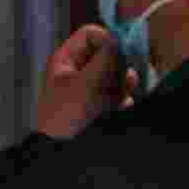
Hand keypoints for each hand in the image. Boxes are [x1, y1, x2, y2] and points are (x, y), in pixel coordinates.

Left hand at [36, 24, 138, 139]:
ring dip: (123, 81)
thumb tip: (118, 38)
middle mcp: (77, 71)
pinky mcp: (99, 106)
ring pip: (114, 74)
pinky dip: (123, 97)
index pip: (90, 35)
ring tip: (125, 91)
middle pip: (105, 54)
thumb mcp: (85, 83)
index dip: (107, 39)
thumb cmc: (66, 116)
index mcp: (66, 60)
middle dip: (119, 63)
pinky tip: (123, 105)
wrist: (62, 153)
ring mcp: (88, 88)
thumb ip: (104, 59)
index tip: (123, 50)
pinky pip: (117, 93)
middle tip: (125, 73)